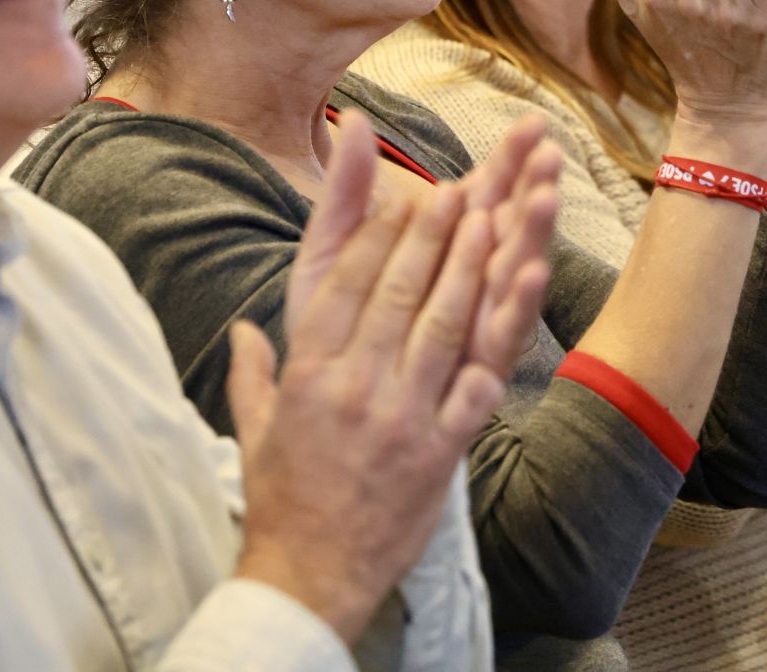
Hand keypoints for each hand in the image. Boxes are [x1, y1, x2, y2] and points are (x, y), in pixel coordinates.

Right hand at [234, 116, 551, 640]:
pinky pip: (477, 385)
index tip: (403, 194)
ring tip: (495, 217)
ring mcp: (401, 418)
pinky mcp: (440, 453)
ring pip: (442, 324)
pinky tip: (524, 295)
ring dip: (471, 266)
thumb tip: (241, 329)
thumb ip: (250, 372)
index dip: (379, 233)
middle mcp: (354, 386)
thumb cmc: (283, 499)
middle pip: (399, 292)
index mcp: (309, 372)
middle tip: (458, 189)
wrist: (308, 577)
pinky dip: (501, 337)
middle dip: (432, 234)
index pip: (346, 283)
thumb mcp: (253, 429)